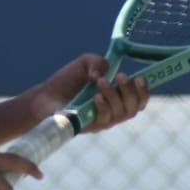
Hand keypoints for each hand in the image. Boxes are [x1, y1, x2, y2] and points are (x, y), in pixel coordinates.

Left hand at [32, 53, 148, 133]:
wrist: (45, 96)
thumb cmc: (67, 81)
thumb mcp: (84, 64)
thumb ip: (97, 62)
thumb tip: (103, 74)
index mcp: (117, 97)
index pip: (139, 100)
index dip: (144, 91)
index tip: (140, 77)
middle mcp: (113, 111)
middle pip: (134, 108)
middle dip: (130, 91)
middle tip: (119, 76)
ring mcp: (103, 121)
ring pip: (121, 113)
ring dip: (114, 95)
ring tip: (100, 81)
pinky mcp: (91, 127)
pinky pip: (105, 120)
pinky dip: (104, 106)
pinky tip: (96, 96)